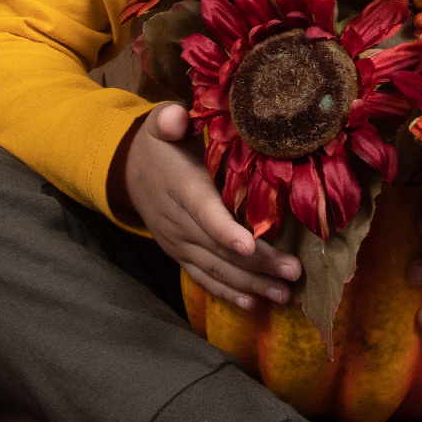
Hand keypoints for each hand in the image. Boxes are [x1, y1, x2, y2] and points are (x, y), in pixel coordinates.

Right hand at [107, 103, 298, 310]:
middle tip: (294, 274)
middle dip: (258, 265)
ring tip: (286, 294)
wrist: (128, 172)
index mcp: (182, 188)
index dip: (225, 231)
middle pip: (220, 249)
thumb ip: (169, 120)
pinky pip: (204, 279)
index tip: (250, 246)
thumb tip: (176, 117)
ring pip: (217, 270)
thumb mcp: (160, 124)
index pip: (204, 213)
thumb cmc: (160, 144)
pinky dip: (229, 294)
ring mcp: (179, 243)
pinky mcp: (181, 255)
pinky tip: (255, 304)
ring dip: (252, 285)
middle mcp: (179, 222)